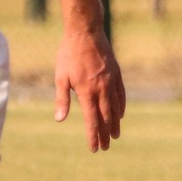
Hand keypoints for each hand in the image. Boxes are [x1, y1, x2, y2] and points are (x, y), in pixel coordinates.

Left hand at [53, 24, 124, 151]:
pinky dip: (121, 107)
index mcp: (86, 91)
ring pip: (115, 108)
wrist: (86, 32)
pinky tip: (120, 114)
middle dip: (105, 134)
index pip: (91, 120)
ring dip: (115, 123)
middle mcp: (102, 89)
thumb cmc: (69, 54)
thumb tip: (60, 119)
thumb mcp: (60, 77)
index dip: (93, 135)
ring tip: (115, 135)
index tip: (95, 148)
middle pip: (105, 117)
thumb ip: (62, 99)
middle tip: (106, 147)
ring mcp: (111, 82)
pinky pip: (121, 95)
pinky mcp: (116, 74)